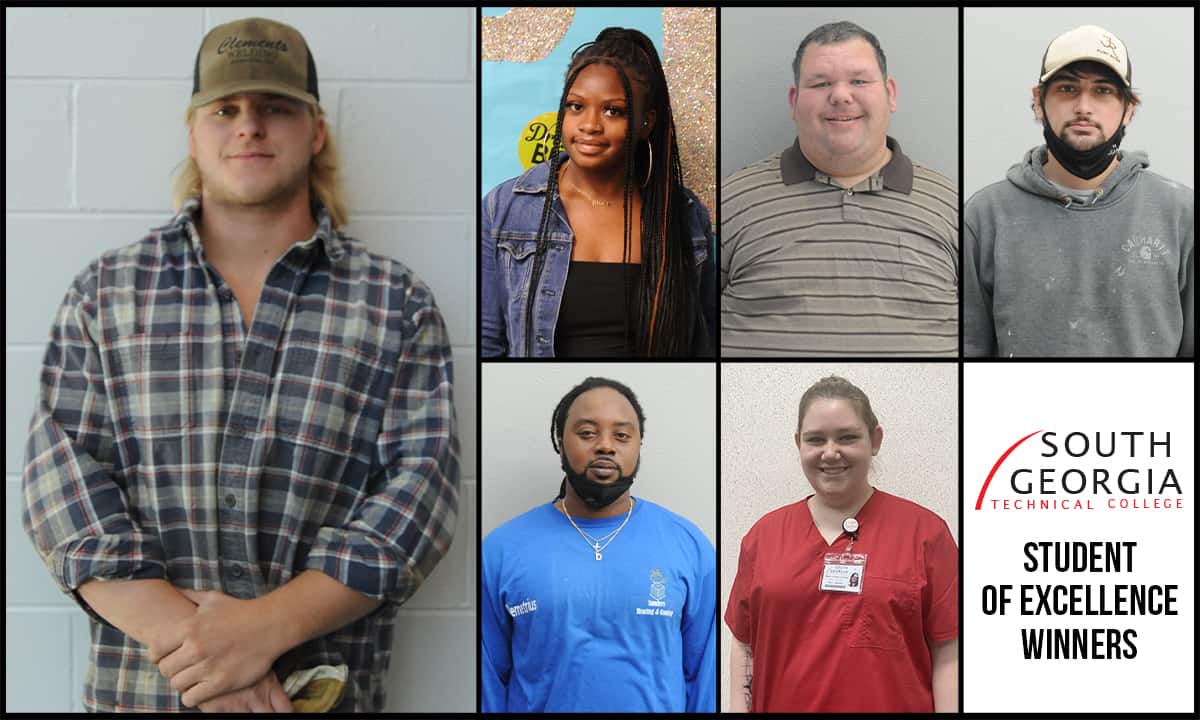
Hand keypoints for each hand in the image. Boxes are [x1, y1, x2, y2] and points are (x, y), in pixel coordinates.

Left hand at [157, 589, 286, 707]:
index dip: (157, 655)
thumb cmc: (241, 611)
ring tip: (191, 678)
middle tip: (181, 668)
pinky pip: (192, 698)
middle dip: (171, 669)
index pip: (155, 650)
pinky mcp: (221, 682)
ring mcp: (208, 667)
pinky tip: (200, 689)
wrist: (271, 625)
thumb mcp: (213, 598)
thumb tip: (174, 590)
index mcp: (189, 628)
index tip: (164, 657)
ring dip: (182, 683)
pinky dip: (192, 696)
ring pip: (177, 685)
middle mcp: (195, 648)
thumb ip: (190, 595)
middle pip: (165, 669)